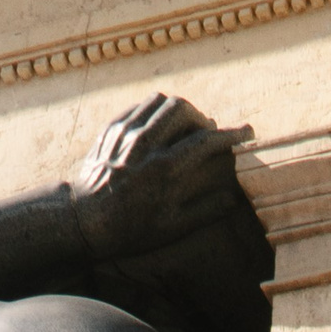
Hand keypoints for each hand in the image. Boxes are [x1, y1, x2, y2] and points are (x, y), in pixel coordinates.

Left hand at [72, 95, 247, 260]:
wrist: (85, 220)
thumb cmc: (131, 230)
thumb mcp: (172, 228)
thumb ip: (205, 210)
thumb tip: (233, 199)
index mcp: (165, 171)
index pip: (205, 141)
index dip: (230, 135)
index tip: (245, 133)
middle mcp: (145, 145)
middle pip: (182, 108)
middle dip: (201, 117)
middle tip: (207, 131)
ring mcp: (125, 133)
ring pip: (160, 101)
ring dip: (179, 110)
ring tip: (185, 127)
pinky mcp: (112, 128)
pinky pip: (139, 107)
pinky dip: (156, 113)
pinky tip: (161, 128)